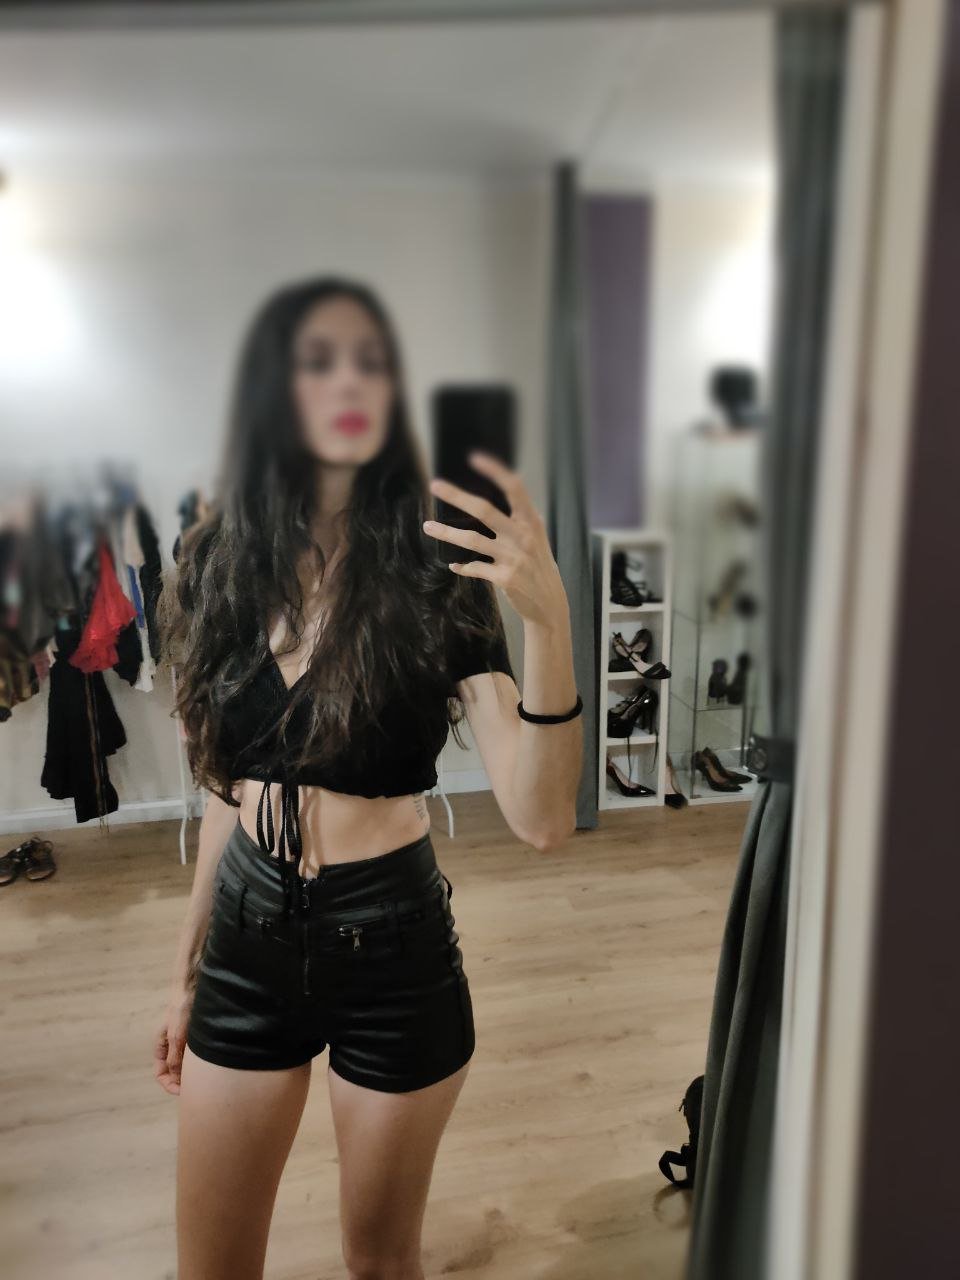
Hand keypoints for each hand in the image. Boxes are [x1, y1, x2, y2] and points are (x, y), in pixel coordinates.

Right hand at [153, 987, 193, 1095]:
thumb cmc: (182, 1008)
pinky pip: (195, 1055)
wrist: (193, 987)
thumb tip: (176, 1078)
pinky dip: (199, 1062)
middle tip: (196, 1087)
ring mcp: (183, 1041)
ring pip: (186, 1064)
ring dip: (191, 1072)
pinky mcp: (195, 1036)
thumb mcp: (176, 1035)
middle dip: (182, 1081)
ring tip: (203, 1076)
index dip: (170, 1085)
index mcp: (161, 1046)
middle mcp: (171, 1046)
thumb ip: (174, 1057)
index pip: (160, 1074)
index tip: (183, 1090)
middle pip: (174, 1072)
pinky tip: (209, 1063)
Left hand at [424, 452, 567, 627]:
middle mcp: (522, 535)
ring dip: (447, 532)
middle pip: (484, 510)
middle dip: (457, 496)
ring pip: (472, 540)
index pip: (514, 488)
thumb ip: (517, 519)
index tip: (475, 458)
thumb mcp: (536, 537)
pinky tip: (454, 564)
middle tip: (435, 485)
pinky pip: (474, 568)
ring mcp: (513, 557)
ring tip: (428, 526)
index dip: (496, 471)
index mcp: (530, 521)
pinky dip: (462, 566)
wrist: (549, 602)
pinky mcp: (504, 578)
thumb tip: (490, 502)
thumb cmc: (538, 565)